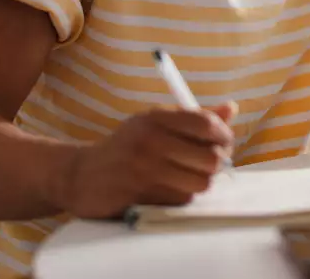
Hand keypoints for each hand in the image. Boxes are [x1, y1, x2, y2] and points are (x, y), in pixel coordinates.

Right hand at [55, 102, 236, 218]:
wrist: (78, 175)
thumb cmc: (126, 147)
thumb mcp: (153, 123)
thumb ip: (193, 118)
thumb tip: (231, 109)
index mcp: (155, 118)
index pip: (206, 124)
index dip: (224, 135)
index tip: (224, 142)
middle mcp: (150, 142)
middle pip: (211, 158)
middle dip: (216, 163)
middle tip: (207, 163)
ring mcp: (144, 171)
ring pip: (200, 183)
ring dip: (198, 183)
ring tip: (185, 176)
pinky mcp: (139, 196)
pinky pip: (180, 200)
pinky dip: (180, 197)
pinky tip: (167, 189)